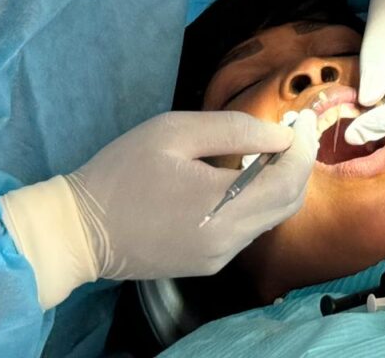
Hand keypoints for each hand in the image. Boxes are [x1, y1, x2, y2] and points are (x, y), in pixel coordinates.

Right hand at [2, 108, 317, 302]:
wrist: (81, 231)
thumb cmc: (123, 172)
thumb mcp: (175, 132)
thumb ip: (234, 129)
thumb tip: (281, 133)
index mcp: (222, 205)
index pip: (288, 180)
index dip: (303, 148)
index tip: (304, 120)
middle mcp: (228, 239)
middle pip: (287, 202)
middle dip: (298, 165)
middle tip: (294, 131)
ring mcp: (218, 256)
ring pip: (270, 219)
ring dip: (279, 184)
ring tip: (268, 149)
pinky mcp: (207, 264)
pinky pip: (247, 231)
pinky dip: (257, 202)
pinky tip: (242, 178)